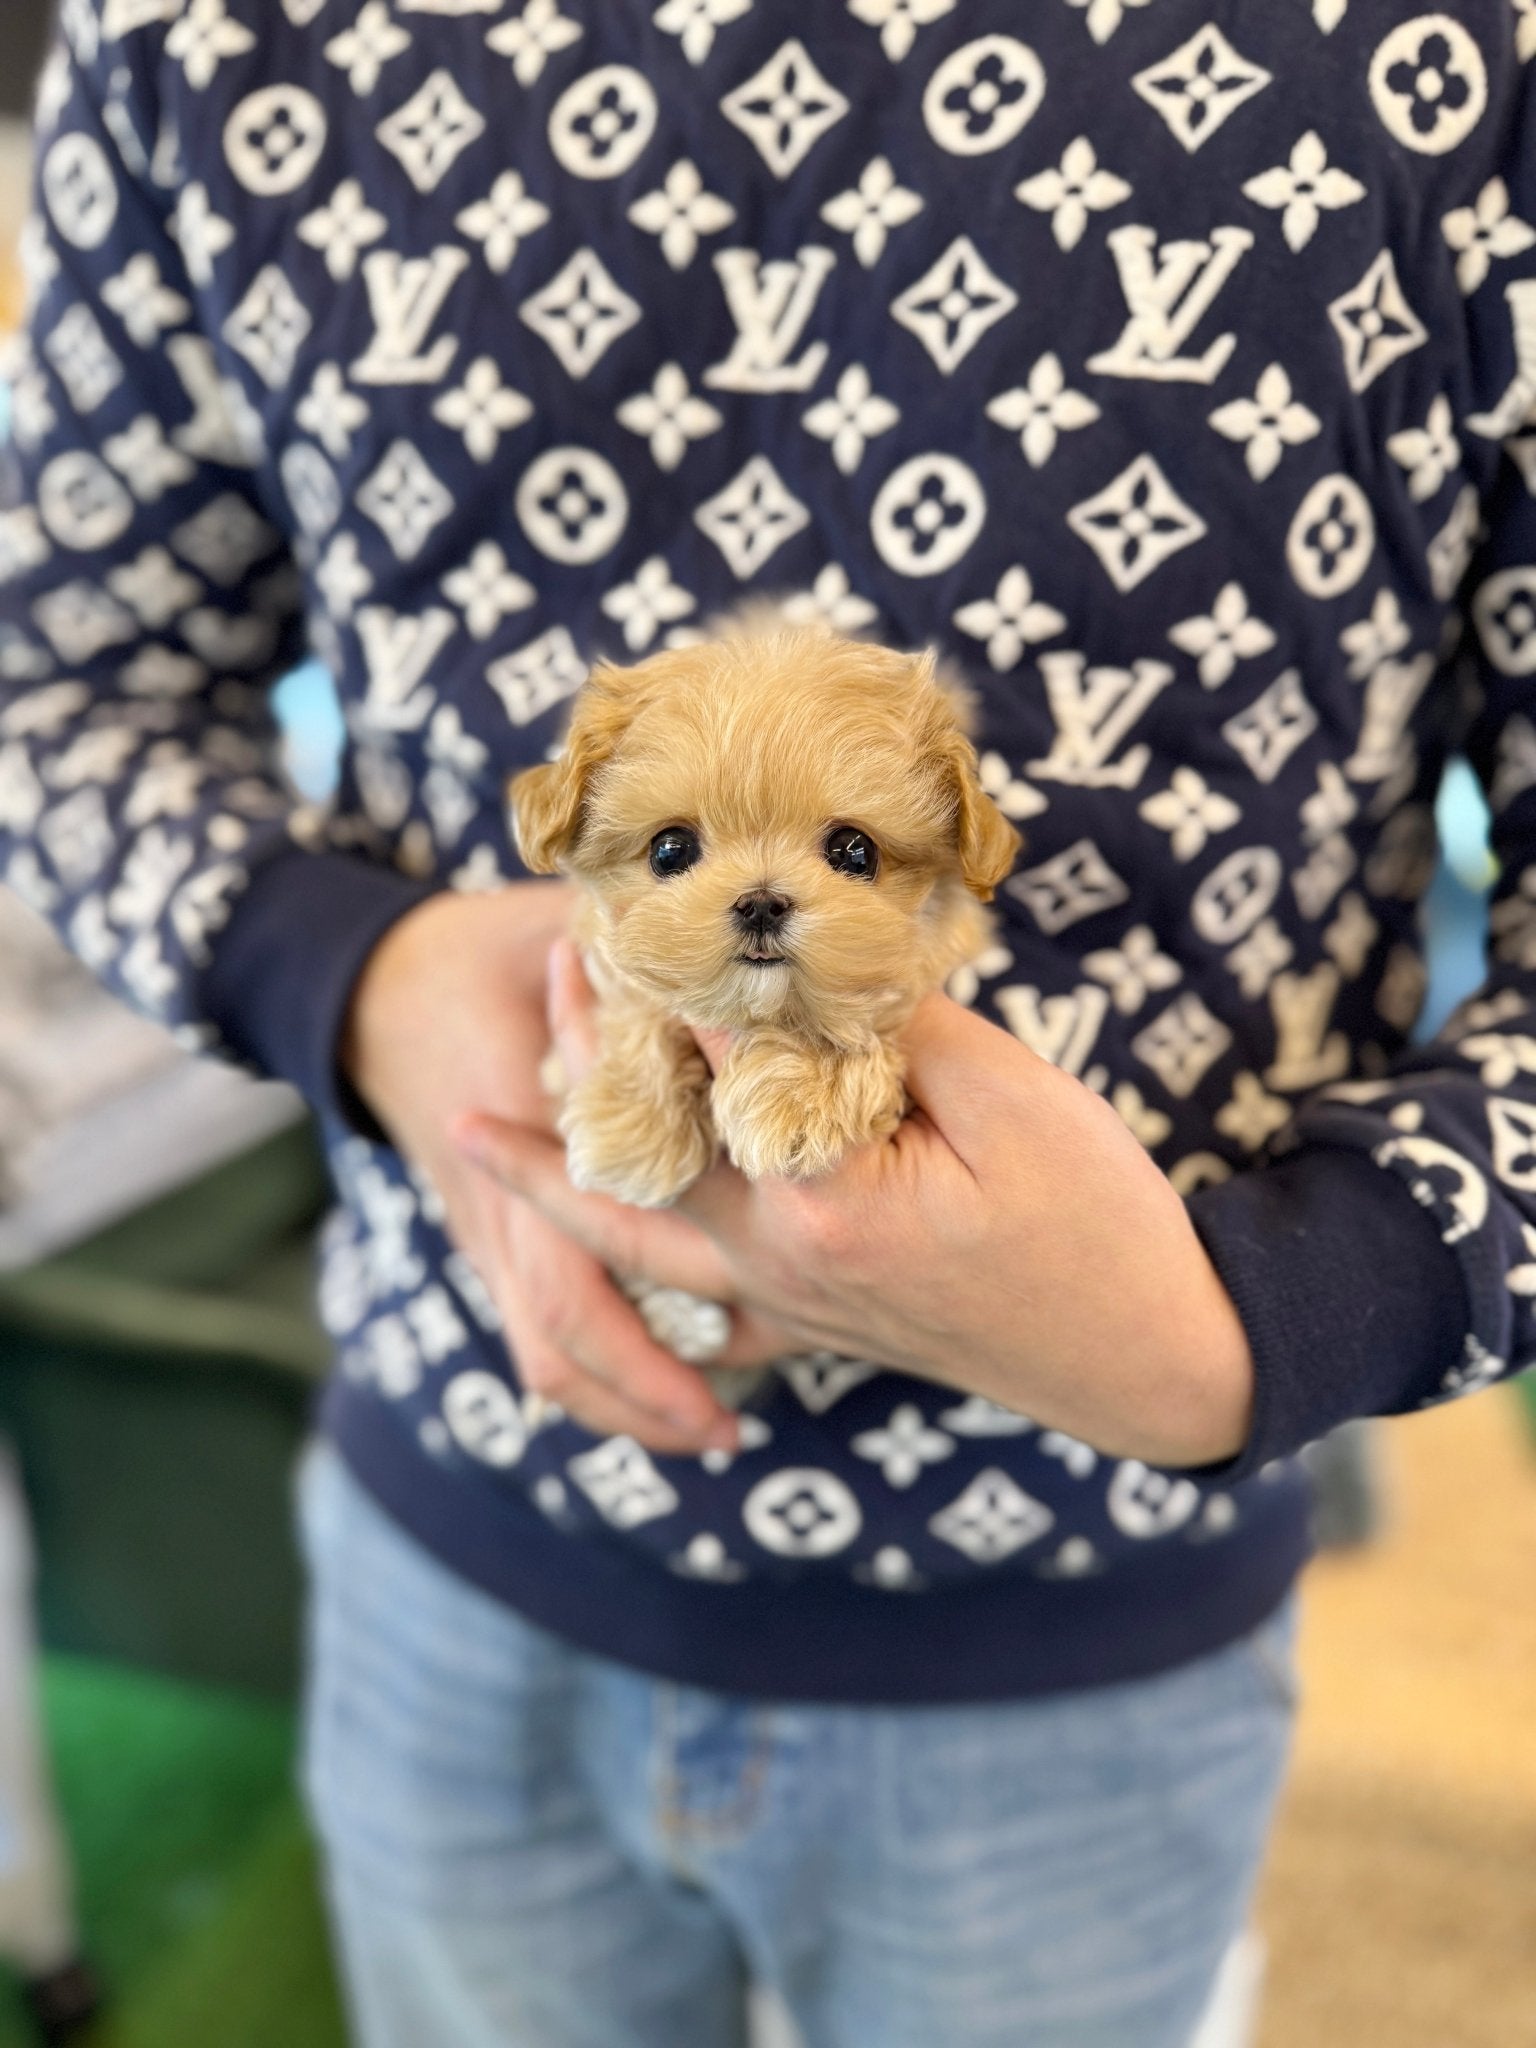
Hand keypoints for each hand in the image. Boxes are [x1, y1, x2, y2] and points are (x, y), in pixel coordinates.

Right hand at [341, 884, 745, 1454]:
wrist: (370, 985)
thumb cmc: (481, 955)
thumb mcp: (559, 934)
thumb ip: (647, 958)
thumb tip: (753, 961)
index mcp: (526, 1145)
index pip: (573, 1281)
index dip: (641, 1353)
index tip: (718, 1398)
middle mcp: (500, 1206)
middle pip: (559, 1341)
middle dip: (641, 1401)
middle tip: (724, 1436)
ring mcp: (487, 1229)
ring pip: (540, 1347)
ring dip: (616, 1398)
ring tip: (702, 1427)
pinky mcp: (487, 1236)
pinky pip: (530, 1322)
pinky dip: (590, 1365)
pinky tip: (653, 1382)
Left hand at [456, 948, 1256, 1468]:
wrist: (1146, 1360)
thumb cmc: (1096, 1228)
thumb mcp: (1013, 1099)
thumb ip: (897, 1031)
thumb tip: (818, 966)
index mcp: (815, 1196)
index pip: (712, 1056)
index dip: (665, 968)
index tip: (615, 898)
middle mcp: (774, 1259)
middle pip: (640, 1142)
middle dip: (579, 1053)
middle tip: (534, 971)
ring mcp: (784, 1302)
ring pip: (630, 1236)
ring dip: (552, 1177)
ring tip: (468, 1137)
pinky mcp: (808, 1322)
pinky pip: (683, 1299)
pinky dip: (625, 1265)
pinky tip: (595, 1247)